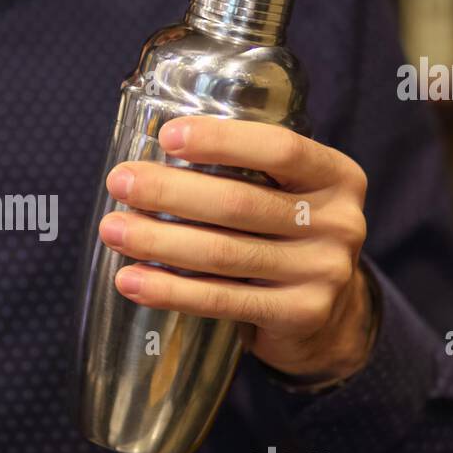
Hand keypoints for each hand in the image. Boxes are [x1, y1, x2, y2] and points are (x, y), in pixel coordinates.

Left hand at [98, 116, 375, 383]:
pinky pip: (222, 299)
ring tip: (113, 231)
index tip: (167, 137)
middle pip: (240, 202)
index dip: (222, 140)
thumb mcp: (286, 195)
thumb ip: (245, 173)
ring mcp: (324, 271)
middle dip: (170, 191)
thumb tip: (150, 158)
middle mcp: (340, 221)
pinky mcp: (301, 314)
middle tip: (120, 183)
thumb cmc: (285, 237)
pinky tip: (131, 281)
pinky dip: (170, 290)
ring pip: (224, 252)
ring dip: (159, 240)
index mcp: (336, 176)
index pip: (280, 148)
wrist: (330, 315)